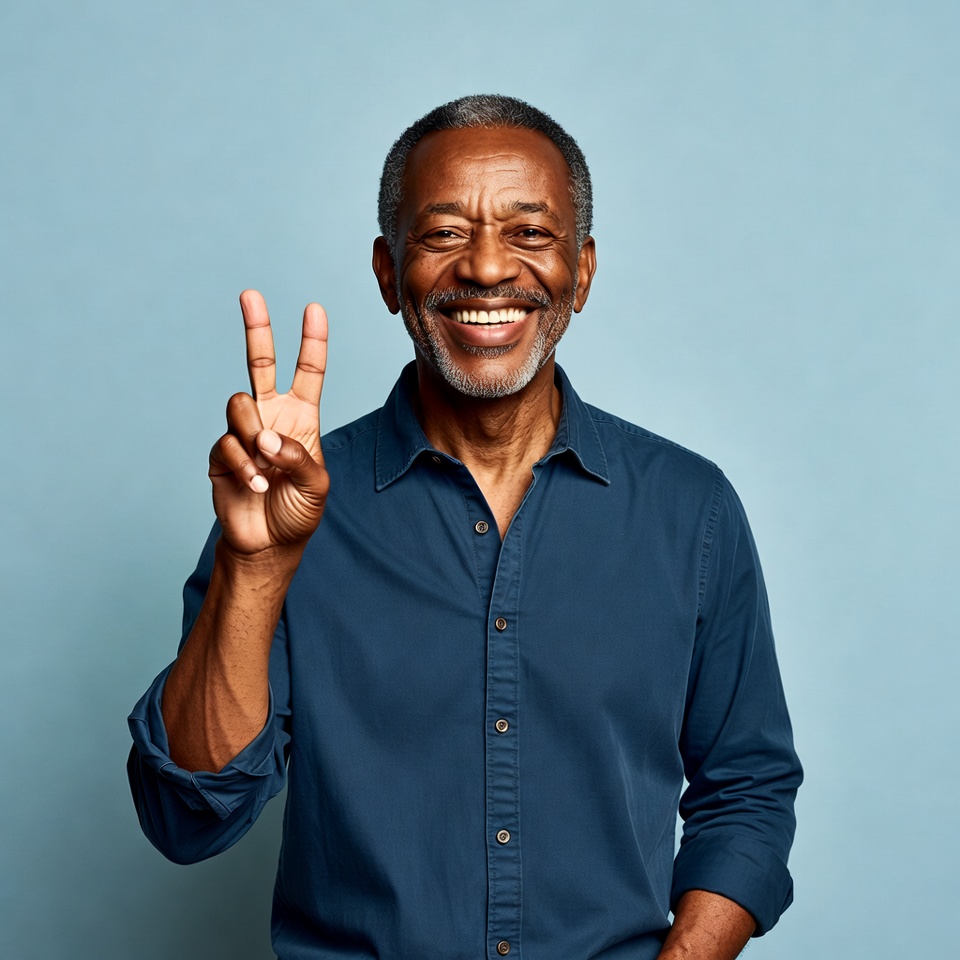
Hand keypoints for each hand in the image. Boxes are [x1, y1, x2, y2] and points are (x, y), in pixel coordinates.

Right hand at [208, 290, 329, 555]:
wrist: (268, 543)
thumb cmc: (298, 511)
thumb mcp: (317, 486)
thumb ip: (299, 457)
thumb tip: (266, 438)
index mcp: (302, 417)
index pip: (309, 372)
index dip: (312, 341)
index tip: (314, 309)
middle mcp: (271, 416)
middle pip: (260, 363)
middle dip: (257, 328)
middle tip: (250, 294)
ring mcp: (244, 432)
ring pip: (239, 404)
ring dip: (254, 435)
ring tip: (266, 469)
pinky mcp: (221, 453)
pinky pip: (228, 443)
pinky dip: (243, 466)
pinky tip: (255, 486)